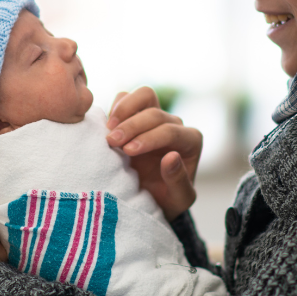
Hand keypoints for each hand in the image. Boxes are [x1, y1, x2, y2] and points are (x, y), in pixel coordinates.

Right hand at [106, 87, 202, 220]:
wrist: (151, 198)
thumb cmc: (167, 199)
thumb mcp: (178, 199)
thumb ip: (178, 182)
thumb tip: (171, 157)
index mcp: (190, 141)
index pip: (170, 131)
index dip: (148, 138)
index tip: (128, 151)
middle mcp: (174, 124)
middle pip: (154, 112)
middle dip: (132, 125)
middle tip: (111, 142)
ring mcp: (155, 116)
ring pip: (144, 95)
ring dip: (124, 110)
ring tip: (108, 130)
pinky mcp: (136, 114)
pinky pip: (127, 98)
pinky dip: (115, 107)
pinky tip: (106, 128)